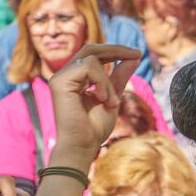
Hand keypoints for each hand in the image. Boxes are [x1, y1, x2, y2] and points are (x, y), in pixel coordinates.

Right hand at [41, 42, 142, 171]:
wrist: (83, 146)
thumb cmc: (94, 128)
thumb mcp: (113, 97)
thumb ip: (119, 77)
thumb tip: (133, 58)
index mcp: (76, 78)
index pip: (94, 55)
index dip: (115, 51)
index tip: (137, 54)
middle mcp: (65, 75)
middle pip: (90, 49)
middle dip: (116, 50)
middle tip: (136, 55)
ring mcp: (60, 77)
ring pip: (92, 59)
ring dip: (108, 81)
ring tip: (111, 102)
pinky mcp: (59, 82)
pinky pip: (87, 67)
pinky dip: (101, 83)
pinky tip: (102, 99)